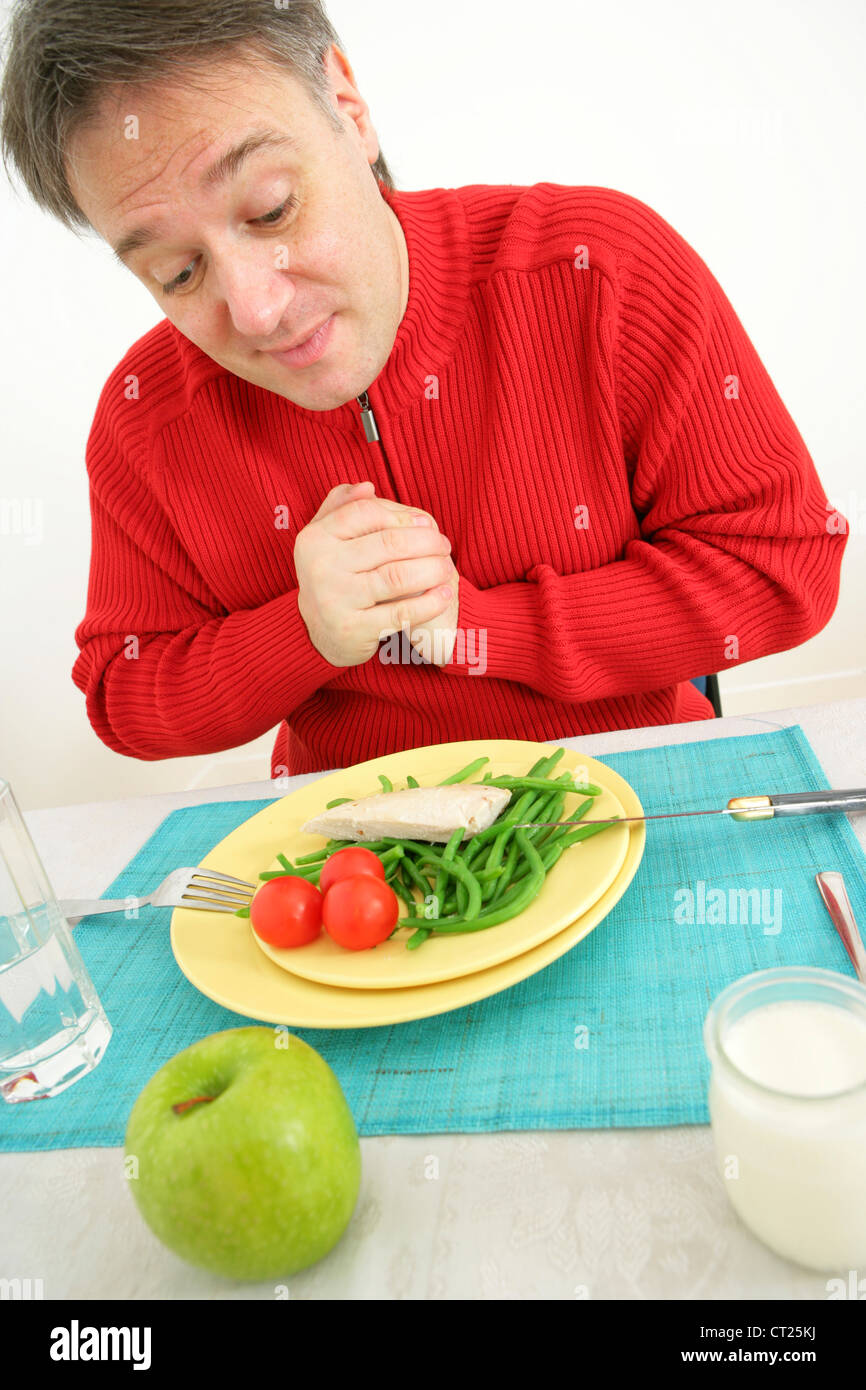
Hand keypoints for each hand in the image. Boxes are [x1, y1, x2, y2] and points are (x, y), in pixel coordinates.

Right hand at [294, 482, 455, 666]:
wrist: (321, 632)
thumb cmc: (333, 573)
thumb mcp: (326, 537)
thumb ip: (342, 506)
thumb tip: (368, 487)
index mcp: (315, 537)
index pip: (366, 513)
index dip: (402, 515)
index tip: (426, 522)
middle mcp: (321, 567)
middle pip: (388, 543)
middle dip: (426, 542)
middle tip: (444, 545)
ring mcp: (336, 600)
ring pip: (398, 577)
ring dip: (432, 569)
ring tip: (446, 568)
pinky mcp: (353, 630)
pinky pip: (401, 612)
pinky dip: (429, 602)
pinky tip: (443, 594)